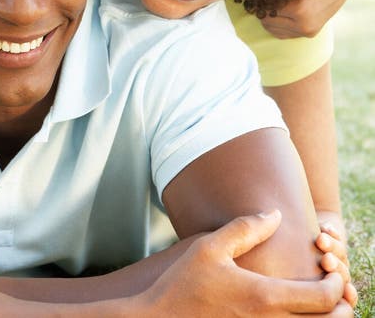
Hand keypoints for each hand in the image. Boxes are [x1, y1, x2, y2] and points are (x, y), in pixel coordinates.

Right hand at [138, 211, 353, 315]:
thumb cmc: (184, 283)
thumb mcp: (210, 247)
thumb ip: (245, 229)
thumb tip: (276, 215)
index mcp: (264, 298)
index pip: (323, 298)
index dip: (335, 283)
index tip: (328, 268)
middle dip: (339, 305)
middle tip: (331, 285)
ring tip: (315, 301)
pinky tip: (291, 312)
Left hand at [260, 0, 354, 38]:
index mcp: (299, 8)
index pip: (265, 7)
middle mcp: (303, 24)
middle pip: (266, 20)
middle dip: (262, 7)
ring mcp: (307, 31)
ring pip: (271, 29)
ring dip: (269, 17)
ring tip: (272, 3)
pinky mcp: (310, 34)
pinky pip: (282, 34)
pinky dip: (277, 24)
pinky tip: (280, 12)